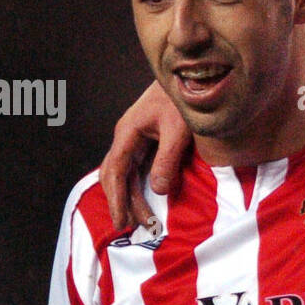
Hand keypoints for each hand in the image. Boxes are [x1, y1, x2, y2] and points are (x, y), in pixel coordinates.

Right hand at [99, 80, 191, 231]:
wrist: (189, 76)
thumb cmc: (183, 99)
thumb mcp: (178, 130)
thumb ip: (168, 158)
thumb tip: (157, 189)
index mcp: (128, 133)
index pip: (115, 172)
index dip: (116, 198)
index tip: (121, 221)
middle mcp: (126, 137)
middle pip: (115, 176)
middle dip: (122, 202)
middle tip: (133, 228)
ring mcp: (134, 138)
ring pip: (124, 174)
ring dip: (131, 197)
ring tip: (144, 220)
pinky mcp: (145, 140)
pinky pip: (135, 168)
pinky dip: (138, 186)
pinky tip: (147, 199)